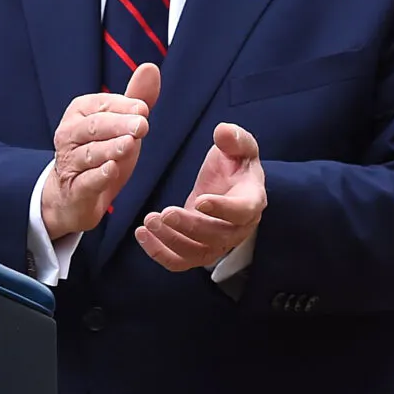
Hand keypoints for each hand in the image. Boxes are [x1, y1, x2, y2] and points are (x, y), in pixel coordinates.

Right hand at [40, 63, 159, 240]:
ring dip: (109, 148)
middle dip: (118, 124)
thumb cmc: (100, 151)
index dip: (123, 106)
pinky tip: (112, 169)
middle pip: (94, 127)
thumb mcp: (120, 125)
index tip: (143, 109)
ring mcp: (69, 163)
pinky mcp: (74, 189)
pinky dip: (98, 175)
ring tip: (129, 143)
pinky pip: (85, 181)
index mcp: (80, 112)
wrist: (75, 196)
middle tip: (142, 125)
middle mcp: (69, 134)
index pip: (101, 104)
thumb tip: (151, 68)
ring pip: (89, 153)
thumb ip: (136, 99)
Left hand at [137, 122, 263, 271]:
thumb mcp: (240, 146)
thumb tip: (222, 131)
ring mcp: (218, 243)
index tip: (200, 201)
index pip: (242, 211)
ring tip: (148, 221)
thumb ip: (234, 138)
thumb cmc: (235, 164)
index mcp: (252, 201)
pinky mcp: (198, 250)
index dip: (223, 209)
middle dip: (189, 227)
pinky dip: (159, 252)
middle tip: (164, 213)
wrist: (229, 184)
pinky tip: (141, 234)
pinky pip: (180, 262)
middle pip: (216, 237)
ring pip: (196, 253)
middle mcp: (238, 228)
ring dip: (170, 241)